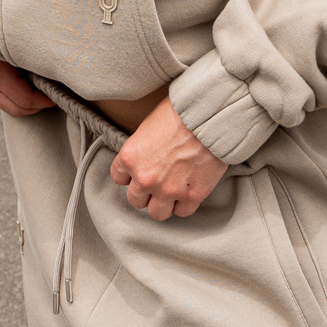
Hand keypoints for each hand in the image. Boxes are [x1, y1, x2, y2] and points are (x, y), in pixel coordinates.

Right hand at [0, 47, 56, 118]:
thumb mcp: (20, 34)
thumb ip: (34, 55)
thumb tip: (57, 71)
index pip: (24, 99)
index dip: (44, 100)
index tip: (57, 94)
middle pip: (14, 108)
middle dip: (35, 106)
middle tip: (51, 97)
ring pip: (3, 104)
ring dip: (23, 102)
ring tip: (39, 91)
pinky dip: (10, 94)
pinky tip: (22, 84)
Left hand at [110, 98, 226, 219]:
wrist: (208, 117)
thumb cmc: (179, 114)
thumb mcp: (148, 126)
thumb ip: (141, 149)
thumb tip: (145, 157)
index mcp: (130, 158)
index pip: (118, 178)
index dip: (129, 175)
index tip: (138, 173)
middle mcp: (145, 178)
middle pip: (135, 200)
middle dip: (145, 192)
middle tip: (156, 183)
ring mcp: (168, 190)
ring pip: (157, 213)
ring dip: (162, 204)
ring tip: (170, 193)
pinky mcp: (192, 196)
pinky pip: (182, 212)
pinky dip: (184, 204)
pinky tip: (187, 192)